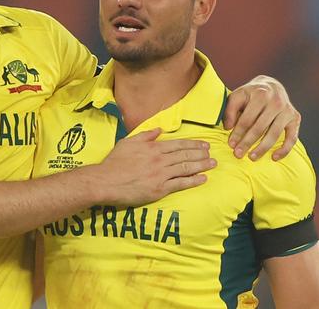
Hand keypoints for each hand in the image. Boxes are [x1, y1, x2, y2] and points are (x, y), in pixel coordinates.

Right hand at [90, 128, 215, 205]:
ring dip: (201, 165)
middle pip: (185, 155)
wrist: (106, 181)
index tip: (203, 144)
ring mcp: (161, 174)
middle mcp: (160, 159)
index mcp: (153, 148)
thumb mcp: (128, 142)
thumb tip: (159, 130)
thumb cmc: (115, 162)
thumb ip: (145, 135)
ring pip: (186, 168)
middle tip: (211, 153)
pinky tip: (202, 178)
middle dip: (200, 153)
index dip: (193, 144)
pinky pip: (181, 183)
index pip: (178, 144)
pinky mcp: (160, 189)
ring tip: (212, 164)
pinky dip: (193, 180)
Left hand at [224, 75, 300, 160]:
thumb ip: (230, 110)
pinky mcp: (295, 118)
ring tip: (252, 157)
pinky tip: (274, 157)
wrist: (272, 85)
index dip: (238, 133)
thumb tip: (228, 127)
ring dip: (262, 148)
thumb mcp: (238, 95)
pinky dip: (284, 149)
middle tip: (238, 154)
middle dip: (247, 142)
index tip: (231, 144)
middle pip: (260, 128)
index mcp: (260, 94)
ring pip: (274, 134)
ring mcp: (287, 110)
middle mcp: (276, 102)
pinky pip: (292, 137)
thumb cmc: (251, 94)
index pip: (247, 119)